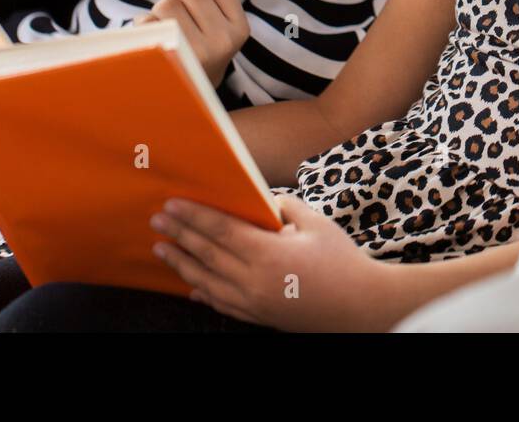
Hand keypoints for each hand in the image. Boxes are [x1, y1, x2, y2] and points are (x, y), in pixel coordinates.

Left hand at [135, 0, 247, 86]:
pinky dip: (147, 27)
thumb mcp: (220, 23)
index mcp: (238, 26)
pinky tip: (159, 42)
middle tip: (178, 1)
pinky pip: (148, 23)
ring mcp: (197, 50)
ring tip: (171, 31)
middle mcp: (223, 39)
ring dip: (160, 12)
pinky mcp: (170, 57)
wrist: (194, 94)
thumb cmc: (204, 47)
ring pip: (165, 4)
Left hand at [151, 194, 399, 331]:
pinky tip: (191, 285)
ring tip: (162, 250)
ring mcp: (254, 302)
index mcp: (268, 253)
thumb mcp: (316, 223)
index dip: (193, 216)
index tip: (172, 204)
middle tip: (157, 221)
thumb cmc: (342, 261)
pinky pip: (221, 304)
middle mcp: (254, 281)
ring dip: (182, 264)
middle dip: (179, 235)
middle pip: (207, 254)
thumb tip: (261, 201)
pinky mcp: (259, 316)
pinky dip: (202, 292)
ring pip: (206, 281)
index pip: (220, 230)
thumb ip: (284, 207)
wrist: (361, 306)